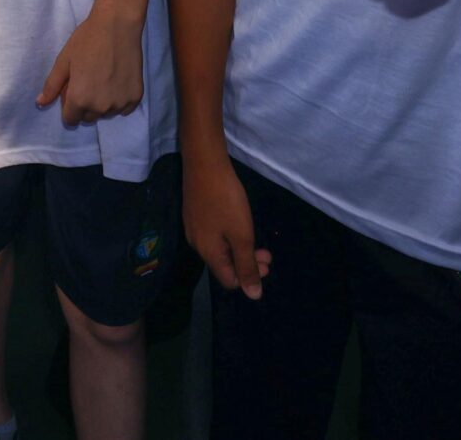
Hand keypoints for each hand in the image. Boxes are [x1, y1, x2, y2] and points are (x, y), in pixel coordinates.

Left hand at [38, 7, 143, 126]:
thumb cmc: (87, 41)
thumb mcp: (64, 61)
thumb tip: (40, 103)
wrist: (118, 26)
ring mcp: (120, 103)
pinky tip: (117, 81)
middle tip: (88, 82)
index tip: (73, 90)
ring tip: (103, 79)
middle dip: (85, 105)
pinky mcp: (136, 97)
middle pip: (88, 117)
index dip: (68, 107)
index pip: (71, 119)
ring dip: (102, 103)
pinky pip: (124, 108)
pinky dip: (119, 99)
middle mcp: (100, 107)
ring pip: (106, 113)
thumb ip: (52, 86)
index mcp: (80, 99)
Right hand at [183, 154, 268, 298]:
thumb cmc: (226, 200)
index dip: (249, 278)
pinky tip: (238, 224)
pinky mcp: (194, 214)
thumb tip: (252, 295)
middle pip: (224, 265)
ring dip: (240, 249)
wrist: (204, 164)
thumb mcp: (241, 235)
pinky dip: (229, 237)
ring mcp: (193, 228)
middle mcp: (197, 244)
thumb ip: (247, 265)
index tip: (266, 262)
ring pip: (219, 249)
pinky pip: (214, 236)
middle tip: (267, 252)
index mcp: (208, 252)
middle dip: (248, 262)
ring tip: (256, 237)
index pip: (229, 280)